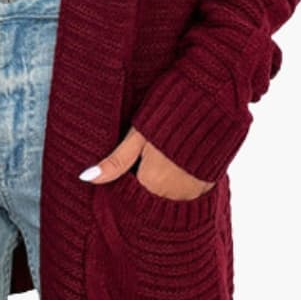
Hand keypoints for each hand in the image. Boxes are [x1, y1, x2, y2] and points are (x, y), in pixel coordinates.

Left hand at [78, 125, 214, 200]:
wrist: (214, 101)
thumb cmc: (171, 113)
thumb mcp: (138, 135)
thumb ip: (115, 161)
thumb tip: (85, 178)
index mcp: (152, 182)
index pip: (129, 195)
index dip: (126, 180)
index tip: (129, 164)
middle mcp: (173, 194)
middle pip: (149, 198)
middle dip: (144, 183)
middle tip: (146, 157)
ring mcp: (194, 192)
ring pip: (168, 197)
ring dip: (162, 184)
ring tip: (163, 156)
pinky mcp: (209, 186)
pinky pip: (187, 194)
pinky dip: (180, 183)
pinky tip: (179, 161)